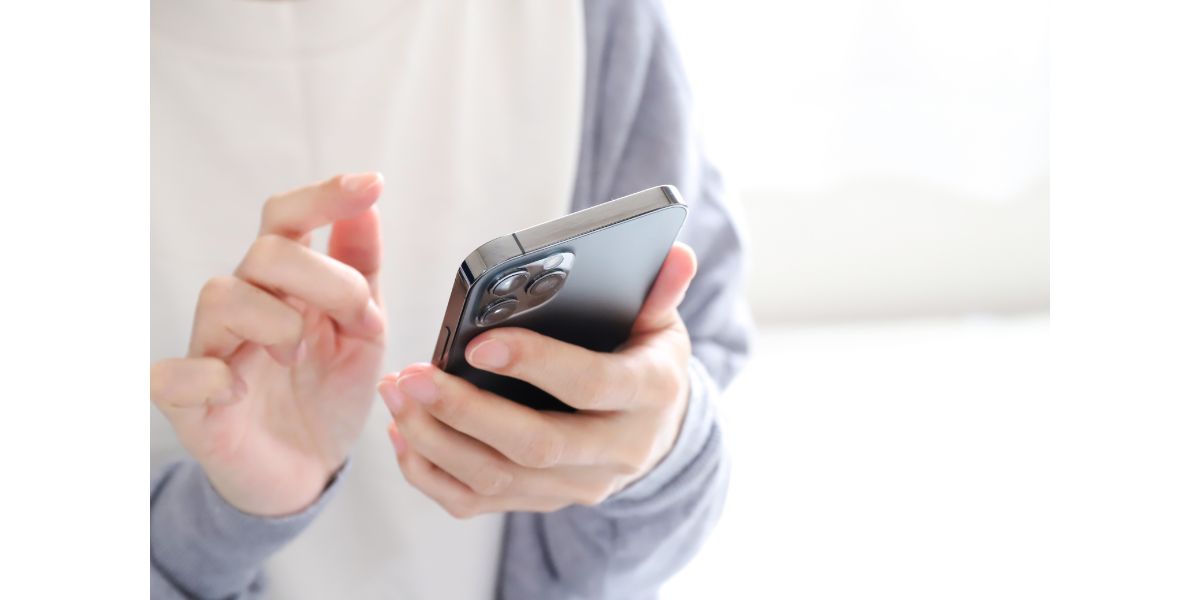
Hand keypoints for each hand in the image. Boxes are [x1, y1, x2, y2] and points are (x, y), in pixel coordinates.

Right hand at [151, 174, 386, 515]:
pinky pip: (174, 374)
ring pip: (223, 297)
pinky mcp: (189, 402)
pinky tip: (237, 390)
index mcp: (284, 284)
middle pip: (265, 253)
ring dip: (278, 323)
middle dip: (327, 282)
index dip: (325, 196)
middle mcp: (244, 305)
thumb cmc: (327, 394)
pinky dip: (209, 377)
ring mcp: (211, 350)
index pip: (287, 218)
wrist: (308, 471)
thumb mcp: (363, 332)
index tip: (374, 184)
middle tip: (362, 324)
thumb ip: (362, 271)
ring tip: (300, 359)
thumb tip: (369, 207)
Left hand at [377, 243, 697, 516]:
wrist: (655, 430)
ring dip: (437, 440)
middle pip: (535, 445)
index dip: (536, 365)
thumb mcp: (661, 323)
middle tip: (413, 375)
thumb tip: (676, 254)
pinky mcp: (542, 503)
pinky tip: (403, 435)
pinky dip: (432, 474)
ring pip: (498, 480)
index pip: (590, 385)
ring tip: (397, 394)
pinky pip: (478, 503)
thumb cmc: (645, 359)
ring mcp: (577, 486)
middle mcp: (617, 451)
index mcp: (649, 395)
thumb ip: (660, 290)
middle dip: (466, 412)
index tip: (479, 344)